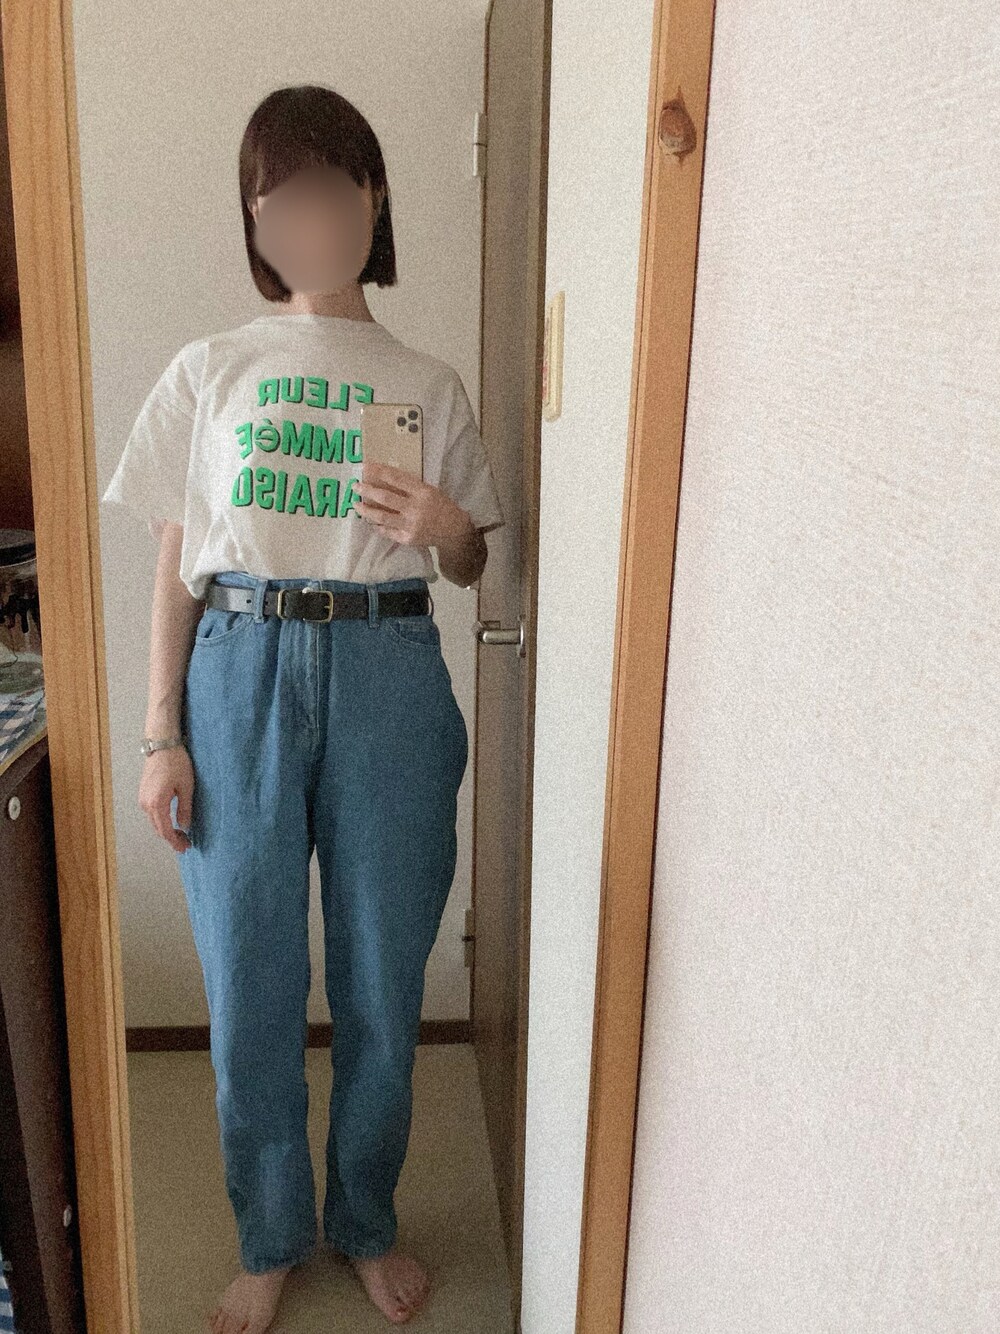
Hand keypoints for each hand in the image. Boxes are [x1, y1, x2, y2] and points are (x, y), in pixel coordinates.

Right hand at [139, 744, 193, 851]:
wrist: (162, 744)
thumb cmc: (176, 762)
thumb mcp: (186, 787)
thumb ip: (185, 809)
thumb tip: (185, 826)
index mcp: (157, 803)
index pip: (165, 830)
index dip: (175, 842)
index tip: (185, 848)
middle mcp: (146, 803)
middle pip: (158, 828)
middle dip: (171, 838)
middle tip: (185, 844)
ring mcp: (142, 798)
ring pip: (154, 821)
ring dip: (166, 830)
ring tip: (181, 835)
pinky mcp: (143, 793)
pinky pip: (152, 813)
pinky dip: (161, 820)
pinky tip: (171, 821)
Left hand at [355, 462, 473, 546]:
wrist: (454, 531)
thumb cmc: (441, 506)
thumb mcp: (430, 491)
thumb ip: (410, 487)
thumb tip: (384, 479)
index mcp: (423, 492)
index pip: (397, 479)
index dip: (380, 472)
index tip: (365, 466)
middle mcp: (415, 509)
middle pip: (385, 498)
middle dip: (367, 491)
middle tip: (355, 486)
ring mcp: (411, 525)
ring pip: (382, 516)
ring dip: (366, 510)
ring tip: (356, 504)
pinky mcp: (407, 539)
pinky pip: (387, 531)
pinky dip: (378, 526)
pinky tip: (371, 521)